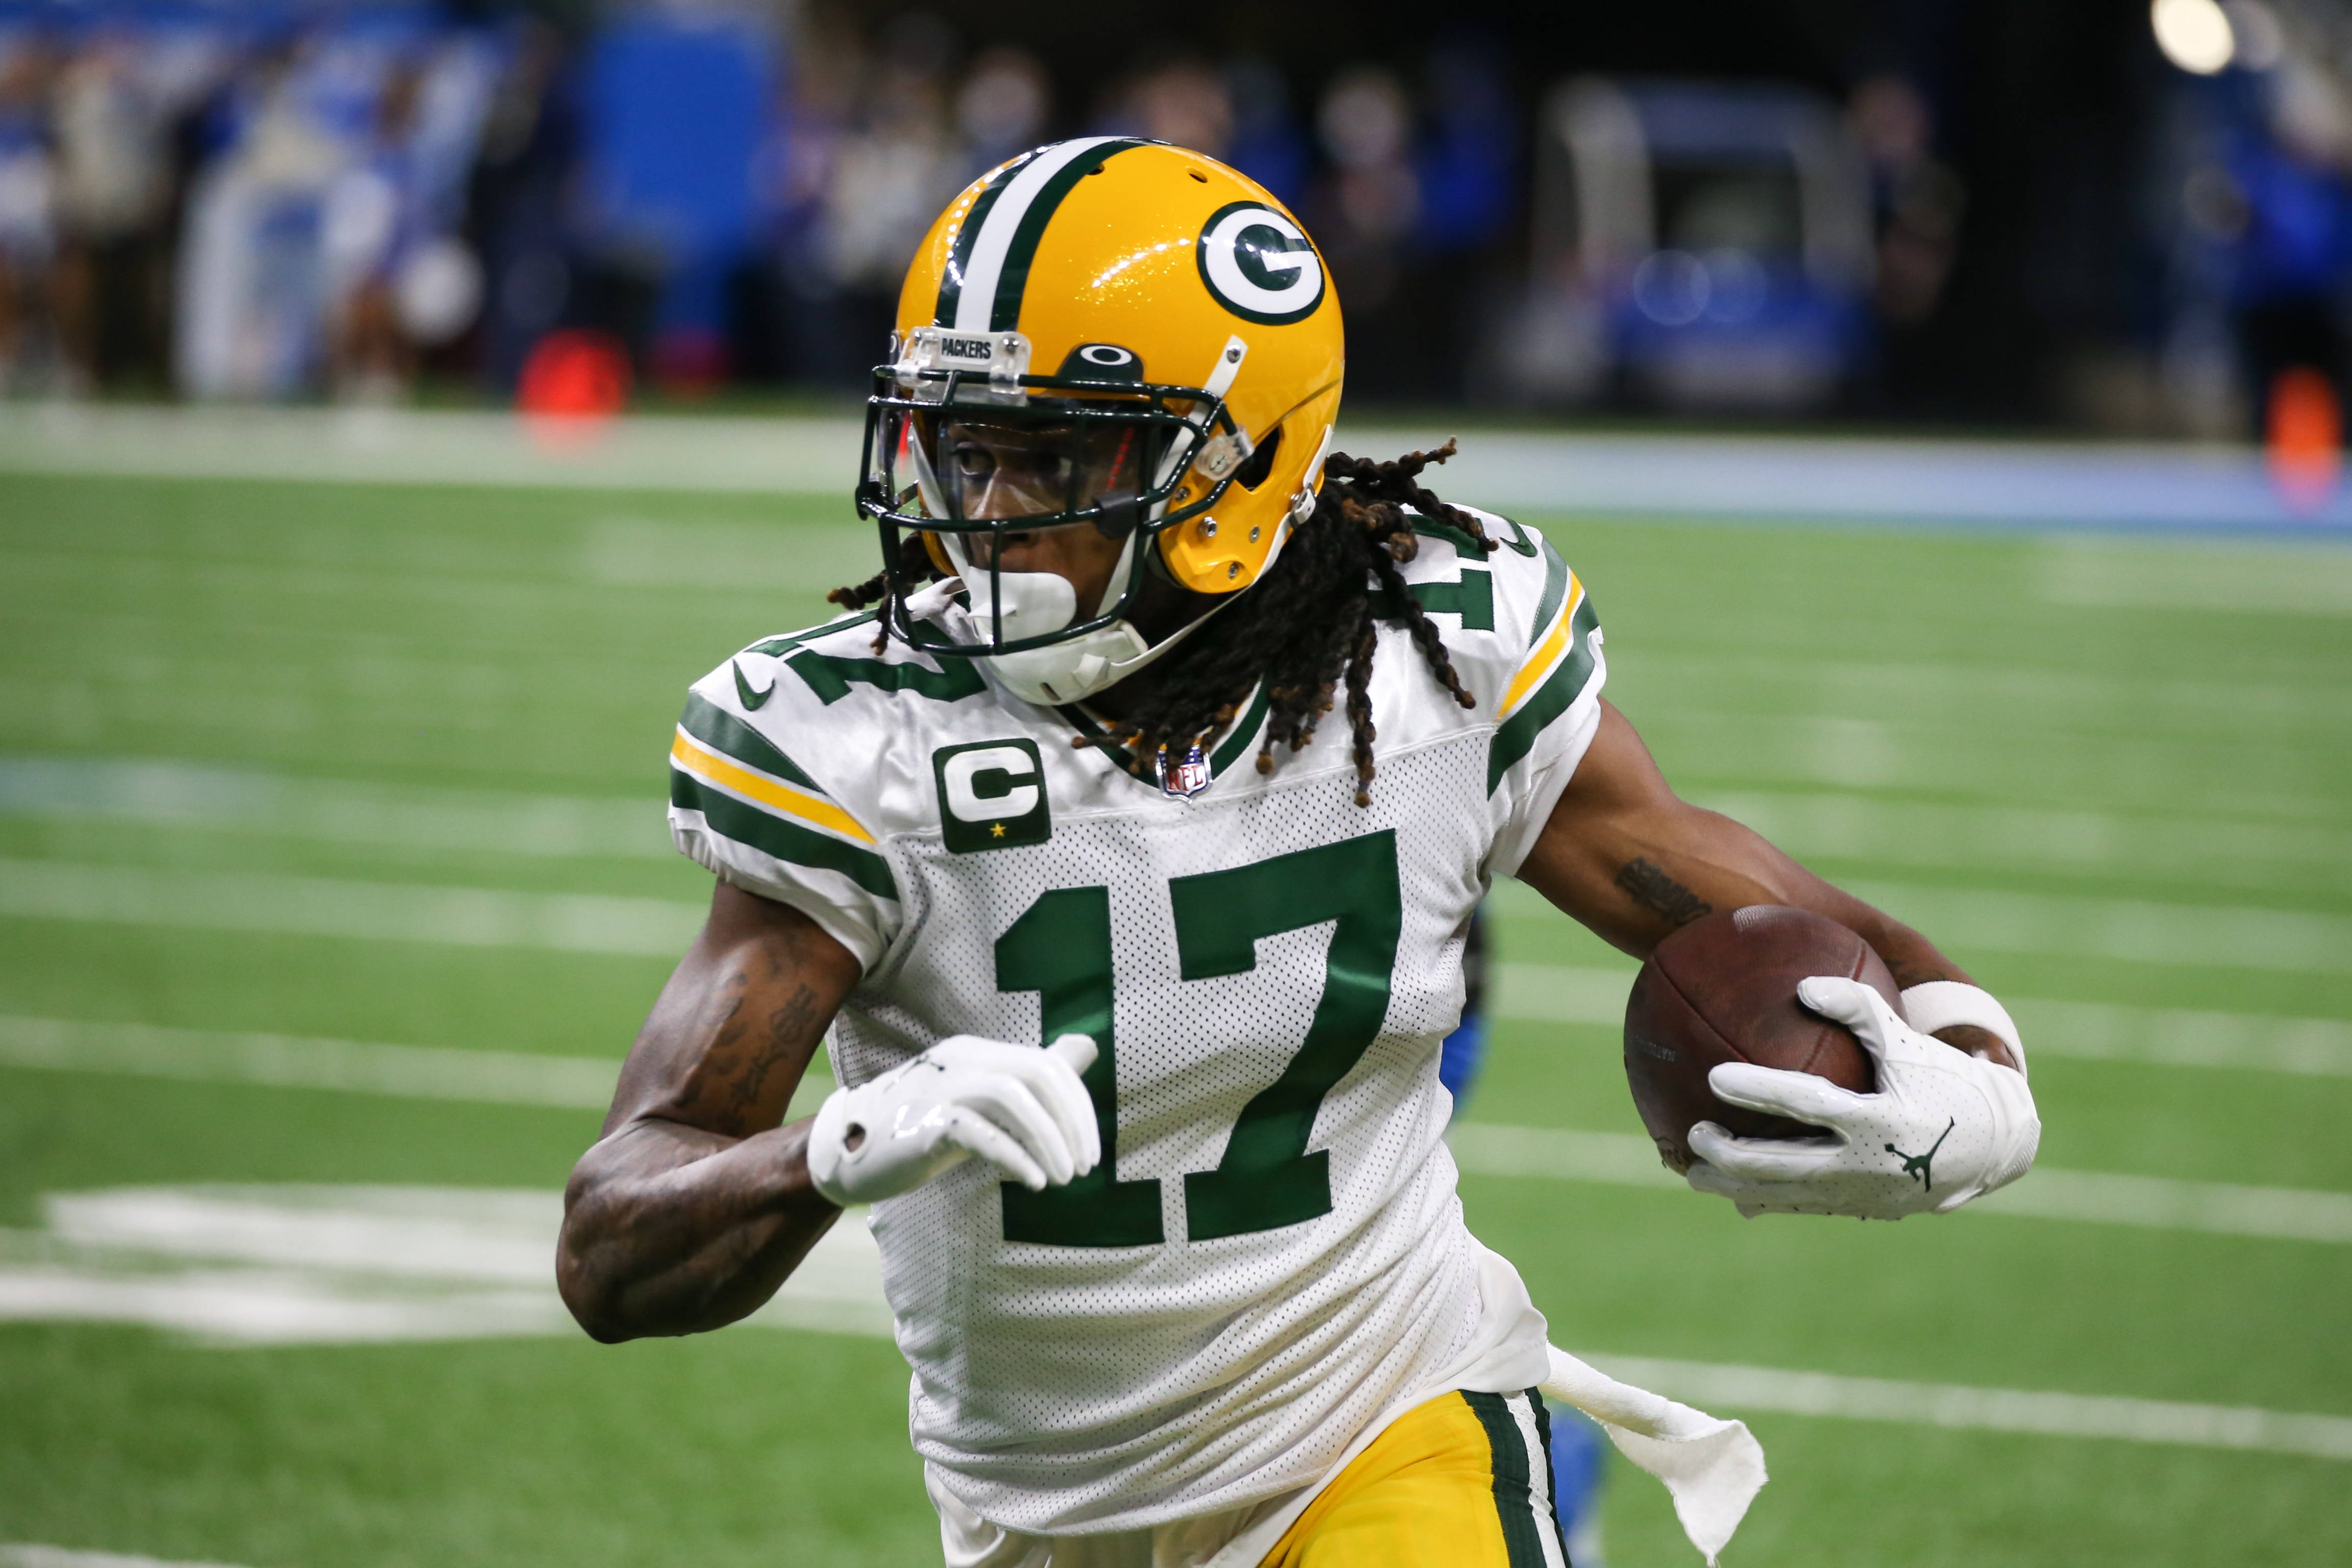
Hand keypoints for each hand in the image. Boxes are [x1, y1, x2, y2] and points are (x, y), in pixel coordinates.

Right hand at [806, 1034, 1100, 1206]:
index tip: (1090, 1151)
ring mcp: (940, 1087)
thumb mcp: (982, 1103)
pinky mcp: (922, 1121)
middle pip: (1035, 1074)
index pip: (1047, 1066)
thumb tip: (1085, 1046)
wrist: (851, 1152)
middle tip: (1084, 1168)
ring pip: (1010, 1096)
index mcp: (979, 1053)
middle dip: (1070, 1123)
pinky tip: (1032, 1182)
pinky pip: (977, 1130)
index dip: (1078, 1108)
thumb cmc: (925, 1128)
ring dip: (1047, 1140)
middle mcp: (962, 1060)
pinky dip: (1013, 1155)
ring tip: (1063, 1178)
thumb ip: (1030, 1079)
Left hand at [1685, 977, 2038, 1219]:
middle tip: (1693, 1133)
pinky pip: (1804, 1207)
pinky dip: (1767, 1201)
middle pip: (1786, 1166)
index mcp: (1881, 1120)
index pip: (1808, 1105)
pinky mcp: (1862, 1209)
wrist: (1993, 1145)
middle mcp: (1869, 1165)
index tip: (1715, 1077)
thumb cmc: (1945, 1080)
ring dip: (1736, 1187)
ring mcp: (1863, 1194)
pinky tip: (1732, 1195)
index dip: (1761, 1091)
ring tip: (1691, 1173)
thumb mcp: (1910, 1042)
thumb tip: (1803, 985)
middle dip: (1732, 1155)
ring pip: (1786, 1196)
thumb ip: (1860, 1009)